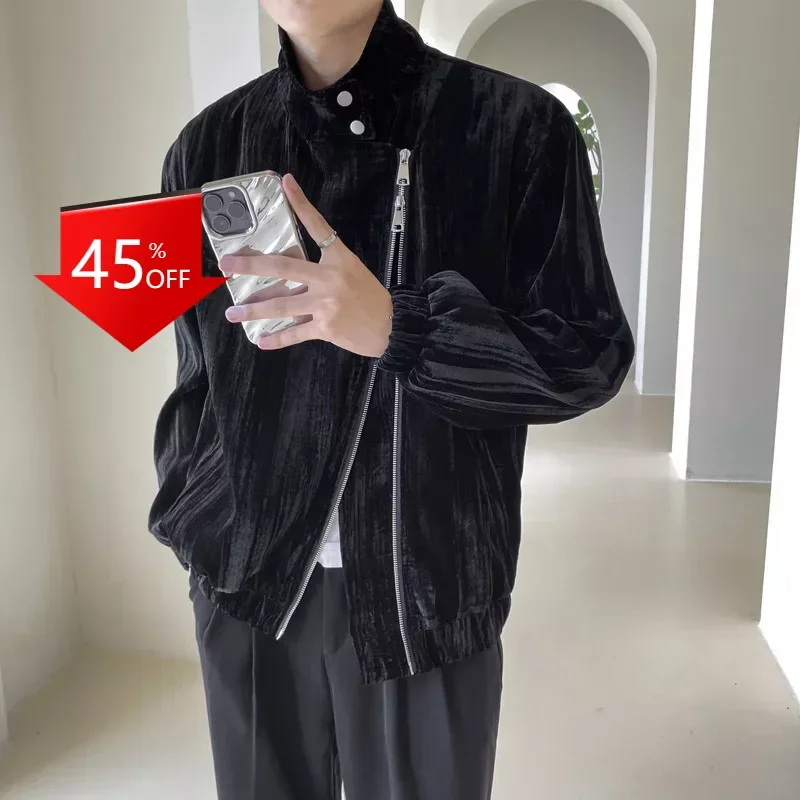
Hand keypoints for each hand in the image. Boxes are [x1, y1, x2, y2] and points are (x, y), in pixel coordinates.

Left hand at [221, 174, 392, 357]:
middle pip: (284, 269)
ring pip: (282, 305)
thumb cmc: (372, 298)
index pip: (318, 226)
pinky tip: (261, 341)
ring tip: (233, 313)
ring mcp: (325, 304)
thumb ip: (326, 268)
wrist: (392, 327)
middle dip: (252, 266)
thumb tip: (292, 271)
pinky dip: (277, 339)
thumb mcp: (354, 271)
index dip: (301, 203)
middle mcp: (329, 279)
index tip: (285, 183)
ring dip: (254, 310)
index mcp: (339, 259)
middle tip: (227, 265)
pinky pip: (295, 333)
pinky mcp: (325, 327)